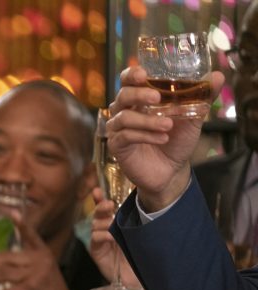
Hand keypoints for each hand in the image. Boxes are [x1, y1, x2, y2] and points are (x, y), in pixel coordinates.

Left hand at [0, 217, 69, 289]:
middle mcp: (39, 259)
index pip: (31, 235)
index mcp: (40, 251)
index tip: (11, 213)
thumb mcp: (39, 267)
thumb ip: (22, 261)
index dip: (22, 225)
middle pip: (5, 258)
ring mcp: (36, 274)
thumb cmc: (44, 286)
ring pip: (2, 274)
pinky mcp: (32, 289)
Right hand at [87, 188, 141, 288]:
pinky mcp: (97, 250)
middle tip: (109, 205)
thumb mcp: (143, 232)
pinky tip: (111, 237)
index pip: (106, 208)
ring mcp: (100, 240)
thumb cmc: (143, 253)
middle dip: (101, 207)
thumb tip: (141, 198)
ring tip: (113, 226)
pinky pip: (95, 237)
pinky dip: (102, 235)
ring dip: (104, 222)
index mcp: (117, 222)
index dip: (100, 199)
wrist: (140, 276)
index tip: (97, 191)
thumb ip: (138, 219)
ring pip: (96, 224)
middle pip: (98, 213)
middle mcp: (106, 229)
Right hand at [108, 66, 224, 210]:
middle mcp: (126, 110)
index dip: (132, 74)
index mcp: (140, 99)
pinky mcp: (117, 146)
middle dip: (139, 94)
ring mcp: (119, 129)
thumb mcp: (193, 117)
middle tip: (157, 98)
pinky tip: (162, 139)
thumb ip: (202, 97)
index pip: (128, 80)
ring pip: (124, 117)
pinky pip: (126, 136)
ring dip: (147, 120)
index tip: (144, 74)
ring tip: (168, 126)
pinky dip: (145, 136)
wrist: (172, 170)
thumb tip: (217, 76)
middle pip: (123, 95)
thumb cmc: (178, 140)